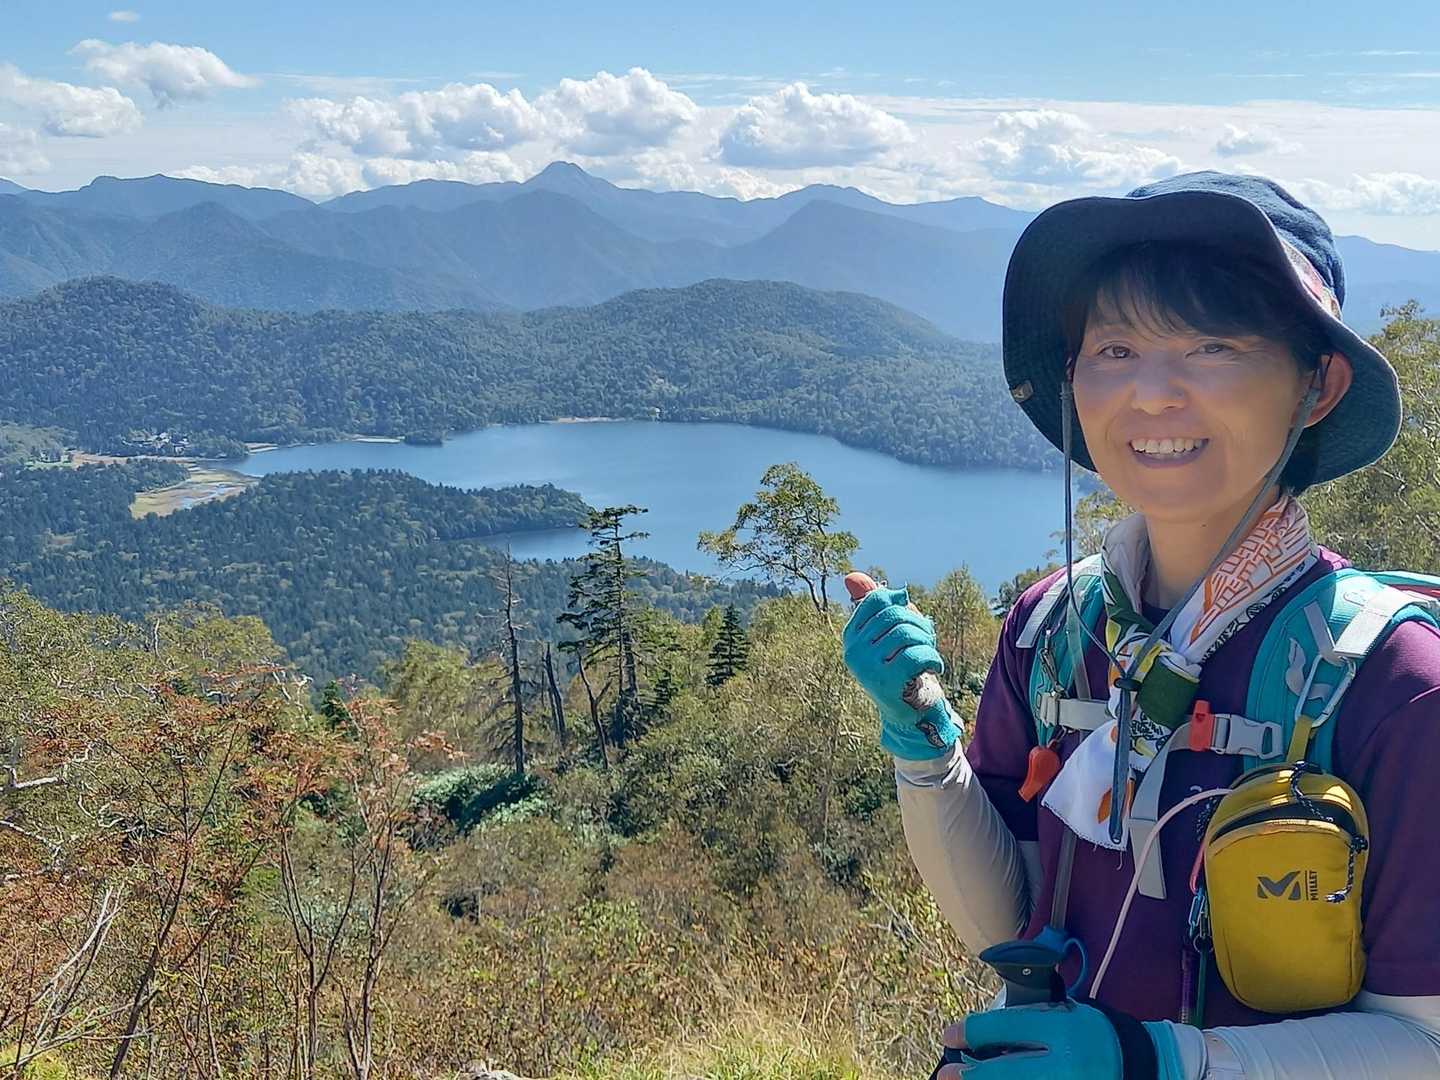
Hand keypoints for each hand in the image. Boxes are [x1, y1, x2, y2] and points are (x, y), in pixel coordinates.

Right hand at [841, 584, 957, 759]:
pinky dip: (933, 658)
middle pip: (894, 614)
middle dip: (918, 623)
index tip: (911, 618)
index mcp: (851, 637)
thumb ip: (876, 607)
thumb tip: (852, 576)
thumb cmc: (901, 669)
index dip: (901, 603)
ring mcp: (866, 667)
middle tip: (927, 638)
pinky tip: (934, 666)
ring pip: (906, 633)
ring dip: (926, 640)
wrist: (908, 714)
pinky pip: (916, 654)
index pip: (876, 599)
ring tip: (929, 652)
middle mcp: (853, 651)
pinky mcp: (886, 682)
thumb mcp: (889, 635)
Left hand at [933, 1002, 1175, 1078]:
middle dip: (971, 1074)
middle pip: (1006, 1072)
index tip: (949, 1036)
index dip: (972, 1031)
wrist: (1143, 1065)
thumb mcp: (1066, 1014)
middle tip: (946, 1073)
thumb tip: (984, 1036)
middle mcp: (1065, 1064)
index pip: (1006, 1027)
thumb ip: (1030, 1021)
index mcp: (1063, 1030)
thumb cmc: (1095, 1033)